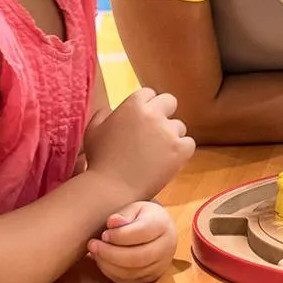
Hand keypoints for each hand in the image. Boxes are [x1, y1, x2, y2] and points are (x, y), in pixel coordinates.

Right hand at [83, 87, 194, 202]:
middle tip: (155, 133)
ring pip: (179, 126)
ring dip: (171, 136)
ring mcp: (168, 131)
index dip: (145, 107)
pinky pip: (188, 143)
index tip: (141, 121)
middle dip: (163, 114)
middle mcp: (153, 114)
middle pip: (169, 102)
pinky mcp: (180, 150)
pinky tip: (167, 161)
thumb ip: (104, 113)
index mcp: (133, 105)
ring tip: (156, 154)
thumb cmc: (99, 161)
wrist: (111, 188)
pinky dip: (181, 152)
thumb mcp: (93, 130)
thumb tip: (114, 109)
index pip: (149, 94)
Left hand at [88, 200, 177, 282]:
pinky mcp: (151, 278)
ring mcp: (160, 265)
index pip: (142, 233)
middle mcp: (166, 247)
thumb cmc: (141, 215)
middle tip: (92, 245)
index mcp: (163, 224)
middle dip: (111, 253)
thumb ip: (123, 215)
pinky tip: (102, 261)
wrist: (157, 229)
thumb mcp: (134, 208)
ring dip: (108, 264)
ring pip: (132, 272)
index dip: (120, 235)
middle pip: (138, 257)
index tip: (103, 234)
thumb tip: (112, 222)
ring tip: (95, 252)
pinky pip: (128, 280)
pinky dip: (111, 272)